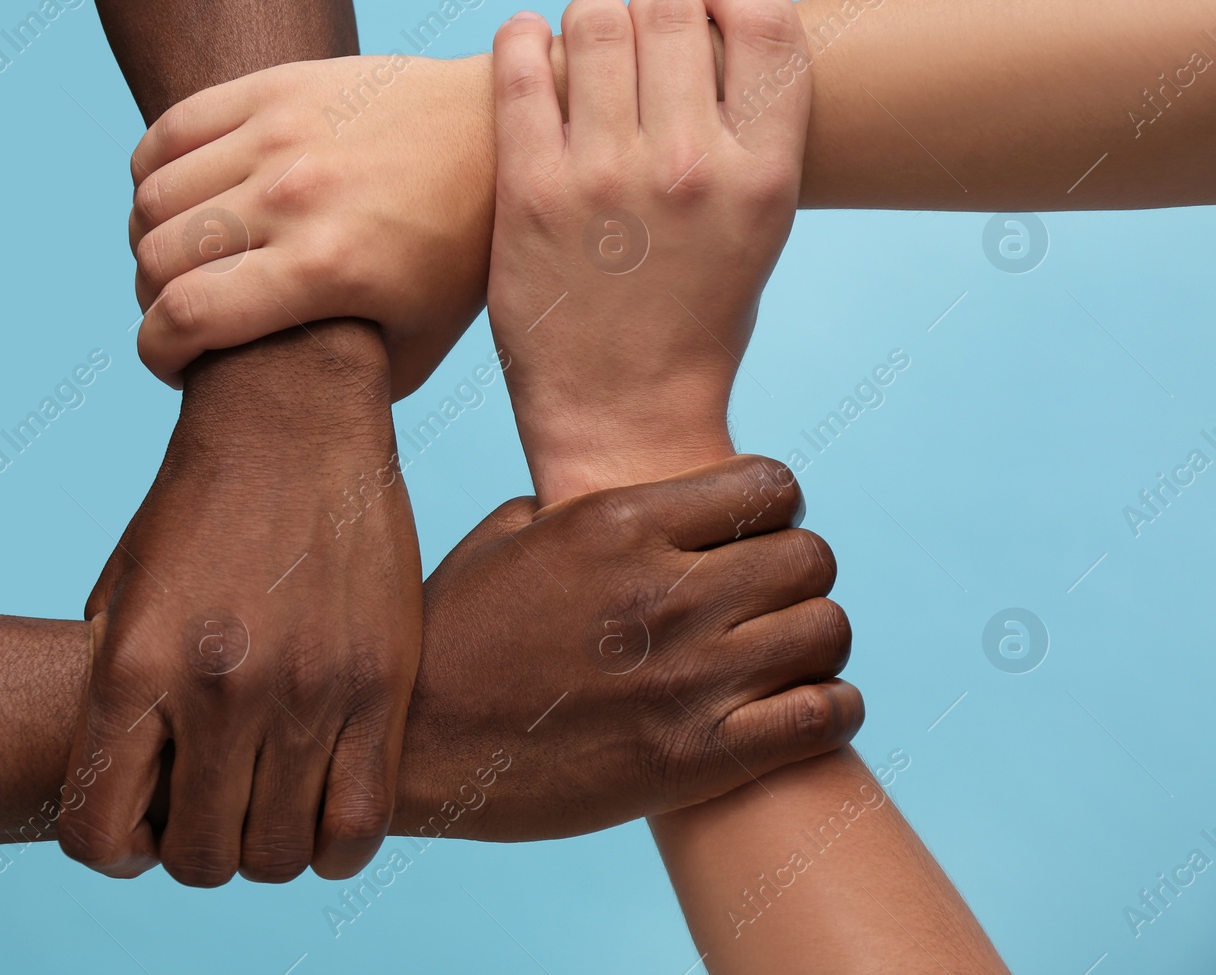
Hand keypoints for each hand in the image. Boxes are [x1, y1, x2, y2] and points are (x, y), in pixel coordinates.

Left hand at [56, 323, 422, 886]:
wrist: (291, 415)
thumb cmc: (194, 506)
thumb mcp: (120, 595)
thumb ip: (119, 704)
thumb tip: (139, 805)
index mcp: (138, 665)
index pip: (102, 835)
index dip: (114, 847)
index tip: (137, 824)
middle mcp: (222, 687)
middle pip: (200, 860)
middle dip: (192, 851)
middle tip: (208, 808)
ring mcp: (310, 688)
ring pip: (280, 855)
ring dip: (264, 848)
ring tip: (265, 802)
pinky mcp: (382, 680)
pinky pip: (361, 824)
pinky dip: (335, 843)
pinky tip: (321, 803)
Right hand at [125, 55, 496, 398]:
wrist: (502, 133)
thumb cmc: (463, 251)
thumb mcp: (418, 343)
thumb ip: (346, 386)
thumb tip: (284, 410)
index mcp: (325, 268)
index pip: (184, 316)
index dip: (156, 354)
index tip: (174, 367)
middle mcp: (291, 197)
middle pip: (155, 258)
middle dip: (154, 304)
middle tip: (186, 317)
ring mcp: (279, 134)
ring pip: (152, 196)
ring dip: (151, 241)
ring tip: (187, 261)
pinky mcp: (275, 88)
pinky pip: (168, 131)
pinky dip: (152, 174)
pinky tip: (185, 201)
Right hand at [393, 456, 861, 840]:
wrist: (413, 752)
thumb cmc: (449, 638)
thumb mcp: (504, 539)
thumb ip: (583, 506)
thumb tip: (642, 503)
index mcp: (617, 523)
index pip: (773, 486)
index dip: (774, 510)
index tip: (749, 537)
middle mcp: (663, 592)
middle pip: (812, 556)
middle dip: (799, 573)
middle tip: (765, 601)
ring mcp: (684, 679)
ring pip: (828, 630)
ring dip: (815, 641)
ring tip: (780, 656)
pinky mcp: (695, 759)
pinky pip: (826, 716)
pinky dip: (830, 708)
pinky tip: (795, 708)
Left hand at [487, 0, 811, 500]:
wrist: (623, 419)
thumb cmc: (692, 323)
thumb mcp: (756, 232)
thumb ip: (742, 140)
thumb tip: (707, 44)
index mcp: (764, 175)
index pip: (765, 19)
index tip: (709, 19)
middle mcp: (691, 167)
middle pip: (669, 7)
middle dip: (651, 9)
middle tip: (635, 42)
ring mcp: (606, 178)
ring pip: (594, 21)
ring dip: (586, 21)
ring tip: (580, 50)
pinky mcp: (532, 193)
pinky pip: (520, 69)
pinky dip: (522, 41)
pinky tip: (527, 50)